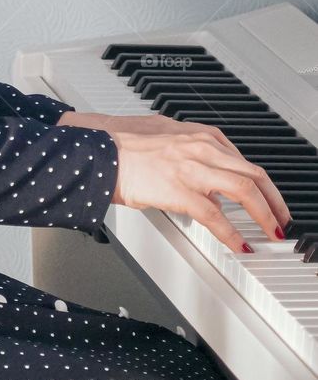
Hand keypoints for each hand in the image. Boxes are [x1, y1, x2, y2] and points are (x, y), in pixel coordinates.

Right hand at [57, 111, 290, 251]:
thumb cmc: (121, 143)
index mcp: (197, 134)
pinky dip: (232, 234)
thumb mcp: (163, 135)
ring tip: (271, 233)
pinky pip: (216, 216)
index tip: (267, 198)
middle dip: (274, 200)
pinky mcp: (179, 189)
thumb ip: (188, 151)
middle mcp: (200, 146)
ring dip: (264, 215)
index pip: (242, 158)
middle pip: (253, 173)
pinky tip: (238, 245)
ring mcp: (192, 167)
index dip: (260, 183)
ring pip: (244, 189)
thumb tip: (202, 172)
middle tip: (281, 219)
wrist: (98, 150)